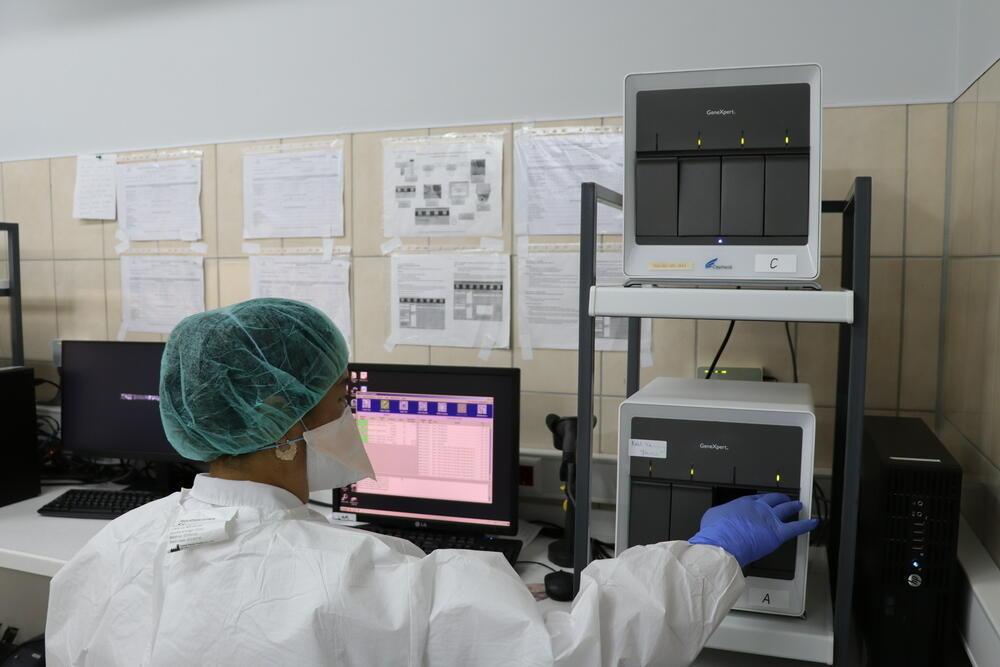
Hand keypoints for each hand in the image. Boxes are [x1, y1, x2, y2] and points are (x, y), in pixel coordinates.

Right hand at [689, 493, 818, 567]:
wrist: (722, 543)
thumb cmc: (716, 532)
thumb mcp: (712, 516)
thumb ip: (720, 514)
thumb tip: (719, 517)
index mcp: (743, 503)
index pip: (757, 498)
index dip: (762, 499)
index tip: (764, 500)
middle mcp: (758, 508)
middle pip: (773, 499)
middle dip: (780, 498)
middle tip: (784, 498)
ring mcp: (769, 519)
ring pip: (786, 509)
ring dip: (793, 506)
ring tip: (798, 505)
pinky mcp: (777, 533)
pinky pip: (796, 527)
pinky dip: (807, 525)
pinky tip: (814, 523)